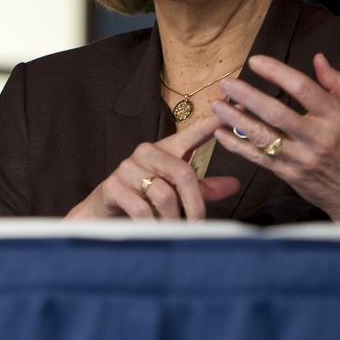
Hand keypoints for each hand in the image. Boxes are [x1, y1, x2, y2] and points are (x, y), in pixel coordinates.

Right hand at [66, 114, 240, 220]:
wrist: (103, 214)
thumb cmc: (145, 200)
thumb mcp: (176, 193)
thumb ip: (203, 189)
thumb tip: (234, 185)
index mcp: (165, 150)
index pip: (193, 133)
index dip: (213, 123)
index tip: (235, 109)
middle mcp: (146, 153)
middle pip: (182, 172)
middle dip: (195, 204)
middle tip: (198, 226)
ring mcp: (127, 168)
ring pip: (164, 195)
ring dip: (172, 220)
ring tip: (172, 230)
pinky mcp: (112, 187)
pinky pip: (142, 209)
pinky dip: (153, 225)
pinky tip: (153, 230)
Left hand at [210, 53, 339, 223]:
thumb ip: (338, 84)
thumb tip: (318, 58)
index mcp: (336, 117)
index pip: (303, 88)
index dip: (277, 72)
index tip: (255, 61)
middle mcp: (317, 137)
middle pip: (276, 113)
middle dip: (248, 96)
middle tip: (226, 83)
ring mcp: (301, 158)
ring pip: (262, 136)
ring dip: (236, 119)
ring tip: (216, 105)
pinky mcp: (288, 174)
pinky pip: (257, 158)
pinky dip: (236, 145)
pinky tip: (220, 133)